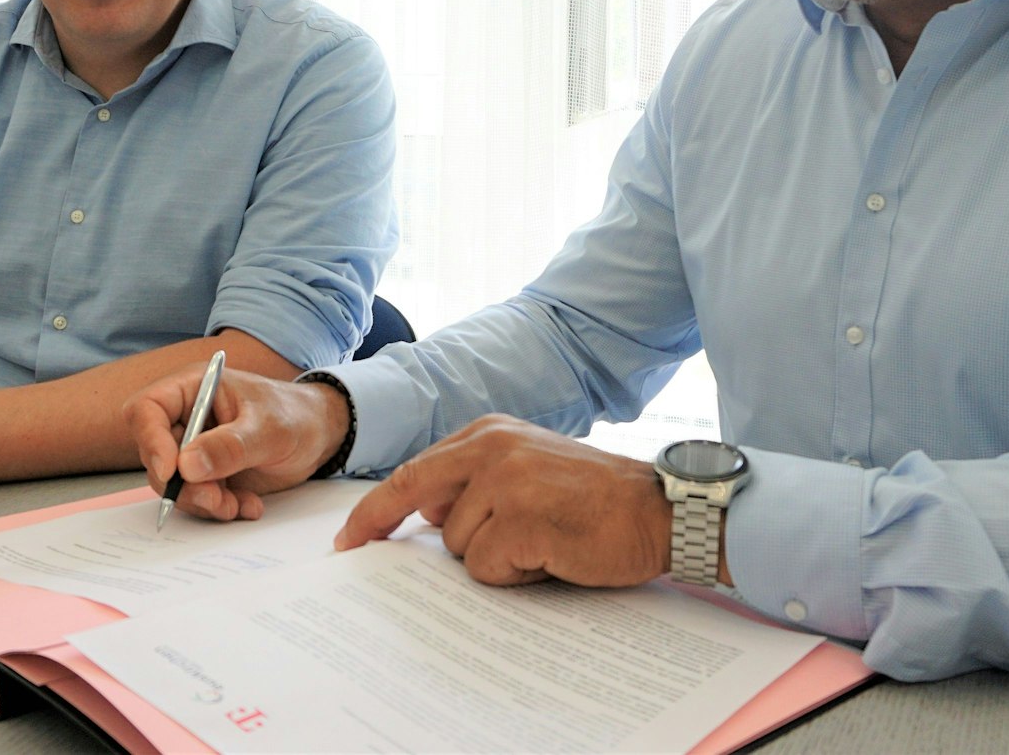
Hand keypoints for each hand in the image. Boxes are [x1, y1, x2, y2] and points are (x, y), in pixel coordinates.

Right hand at [124, 366, 347, 521]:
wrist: (319, 437)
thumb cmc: (295, 415)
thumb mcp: (268, 429)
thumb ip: (229, 446)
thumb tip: (185, 466)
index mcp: (193, 389)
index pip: (146, 410)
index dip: (150, 442)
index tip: (170, 473)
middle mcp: (186, 419)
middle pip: (156, 456)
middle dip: (183, 485)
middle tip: (215, 499)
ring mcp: (194, 450)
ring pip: (174, 485)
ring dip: (202, 502)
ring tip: (237, 505)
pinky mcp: (206, 476)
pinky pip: (196, 500)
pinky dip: (219, 509)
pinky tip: (248, 506)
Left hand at [335, 415, 670, 587]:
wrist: (660, 510)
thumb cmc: (598, 499)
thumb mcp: (530, 469)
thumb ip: (479, 482)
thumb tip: (429, 513)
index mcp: (492, 432)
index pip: (417, 470)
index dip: (377, 506)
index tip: (348, 536)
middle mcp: (493, 447)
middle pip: (415, 494)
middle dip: (380, 525)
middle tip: (353, 548)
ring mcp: (506, 481)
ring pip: (459, 546)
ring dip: (494, 559)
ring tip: (540, 545)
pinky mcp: (522, 518)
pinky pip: (488, 568)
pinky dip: (516, 576)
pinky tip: (551, 557)